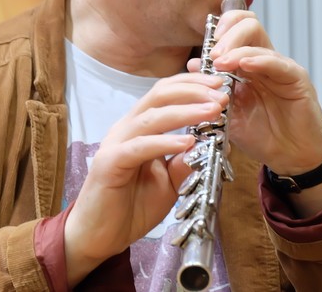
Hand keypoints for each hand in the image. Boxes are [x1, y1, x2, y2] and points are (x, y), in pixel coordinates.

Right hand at [63, 72, 228, 285]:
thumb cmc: (132, 206)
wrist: (99, 236)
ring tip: (212, 111)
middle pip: (159, 95)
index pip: (165, 93)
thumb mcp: (170, 182)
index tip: (221, 85)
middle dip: (193, 91)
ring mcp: (116, 144)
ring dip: (185, 111)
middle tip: (221, 95)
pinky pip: (140, 147)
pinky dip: (165, 142)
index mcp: (140, 127)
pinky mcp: (109, 164)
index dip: (192, 84)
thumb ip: (187, 163)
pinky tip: (187, 142)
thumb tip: (218, 144)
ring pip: (152, 117)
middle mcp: (126, 128)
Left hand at [186, 10, 321, 214]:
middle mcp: (263, 59)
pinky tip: (244, 66)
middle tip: (212, 55)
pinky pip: (277, 62)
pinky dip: (258, 59)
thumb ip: (212, 89)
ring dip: (235, 46)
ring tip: (220, 62)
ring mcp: (280, 67)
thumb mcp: (228, 112)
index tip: (205, 48)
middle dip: (225, 33)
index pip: (234, 28)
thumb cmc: (262, 135)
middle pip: (247, 23)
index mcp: (246, 63)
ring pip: (258, 36)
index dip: (218, 30)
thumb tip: (192, 64)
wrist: (290, 157)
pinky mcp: (296, 78)